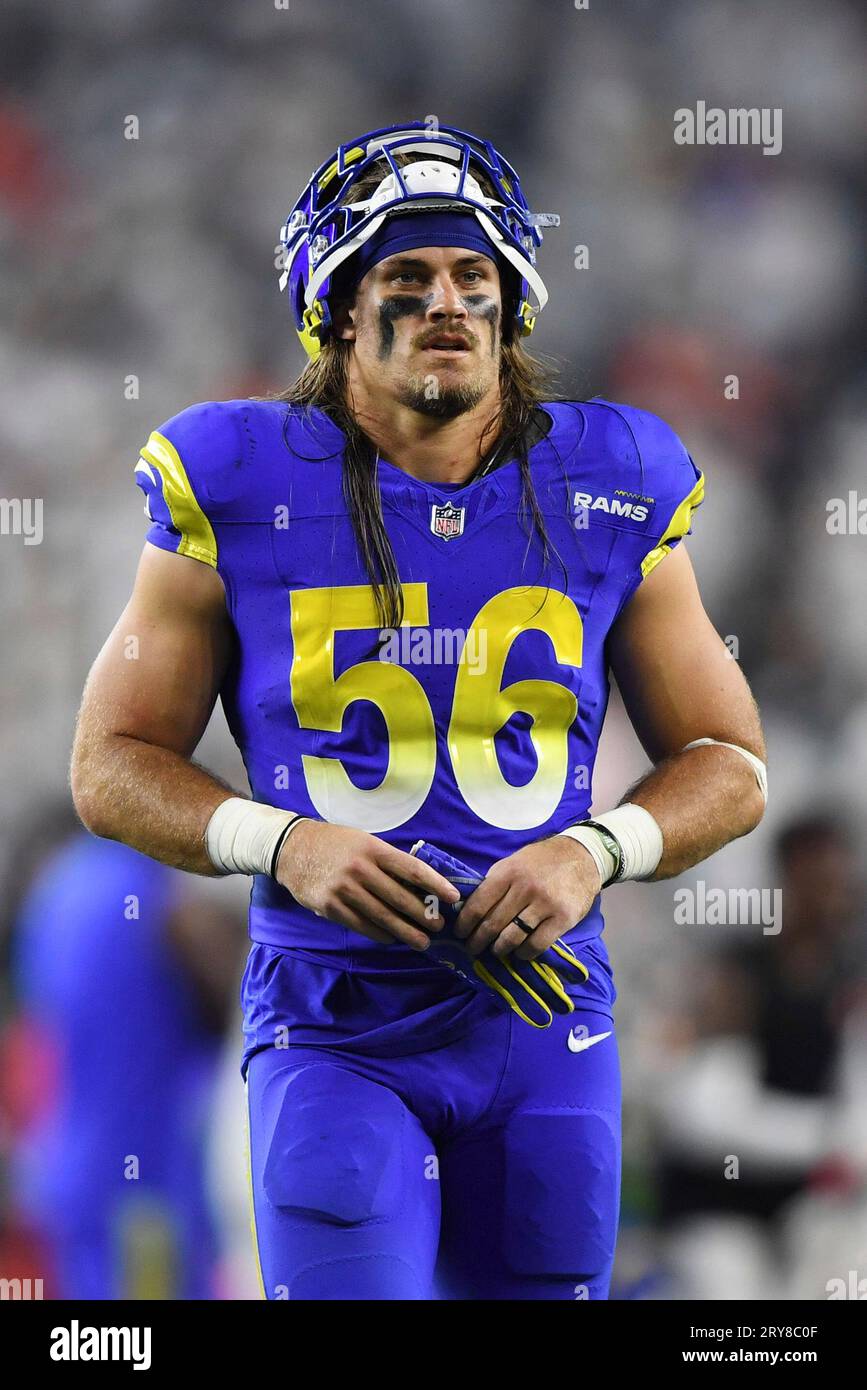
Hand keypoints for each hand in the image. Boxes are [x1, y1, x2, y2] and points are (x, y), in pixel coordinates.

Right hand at [275, 821, 460, 949]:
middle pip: (400, 897)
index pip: (412, 869)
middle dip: (423, 915)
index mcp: (373, 849)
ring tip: (421, 941)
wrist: (292, 849)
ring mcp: (344, 889)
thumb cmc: (335, 844)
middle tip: (439, 927)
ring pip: (382, 916)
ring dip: (405, 931)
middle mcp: (360, 869)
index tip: (453, 897)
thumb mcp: (363, 841)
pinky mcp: (330, 906)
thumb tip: (417, 884)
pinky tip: (391, 939)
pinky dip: (379, 934)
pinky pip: (361, 925)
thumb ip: (386, 861)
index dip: (435, 884)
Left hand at [455, 836, 601, 959]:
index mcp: (508, 872)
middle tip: (473, 949)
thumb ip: (495, 881)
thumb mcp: (514, 862)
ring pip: (513, 937)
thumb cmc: (542, 861)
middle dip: (478, 941)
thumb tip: (471, 906)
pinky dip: (525, 953)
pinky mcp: (563, 918)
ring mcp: (545, 904)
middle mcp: (525, 888)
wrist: (582, 856)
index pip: (479, 904)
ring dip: (500, 949)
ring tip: (496, 951)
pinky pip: (537, 944)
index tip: (460, 934)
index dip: (466, 923)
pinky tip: (520, 953)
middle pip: (493, 924)